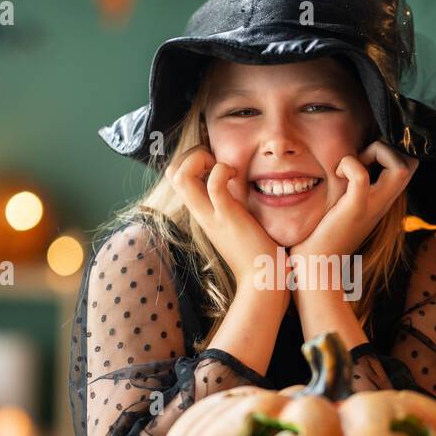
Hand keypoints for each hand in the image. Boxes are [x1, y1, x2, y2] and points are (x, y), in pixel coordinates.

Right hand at [166, 144, 282, 290]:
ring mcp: (211, 215)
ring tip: (223, 168)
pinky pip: (214, 183)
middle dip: (190, 155)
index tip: (216, 166)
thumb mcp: (236, 224)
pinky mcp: (228, 216)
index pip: (176, 178)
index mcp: (203, 213)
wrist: (263, 280)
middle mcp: (201, 213)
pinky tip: (237, 176)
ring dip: (200, 159)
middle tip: (216, 164)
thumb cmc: (257, 253)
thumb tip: (239, 191)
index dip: (191, 161)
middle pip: (171, 173)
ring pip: (180, 176)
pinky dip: (222, 170)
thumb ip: (232, 208)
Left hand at [291, 140, 417, 262]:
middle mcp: (384, 202)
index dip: (391, 151)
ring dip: (377, 153)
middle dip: (389, 148)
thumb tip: (346, 159)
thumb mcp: (346, 204)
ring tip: (351, 166)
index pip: (408, 164)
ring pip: (401, 167)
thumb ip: (353, 185)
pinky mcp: (355, 209)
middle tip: (361, 159)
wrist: (316, 265)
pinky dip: (349, 164)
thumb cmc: (324, 234)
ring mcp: (373, 206)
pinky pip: (361, 176)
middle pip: (412, 163)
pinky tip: (336, 174)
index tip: (363, 158)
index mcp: (383, 199)